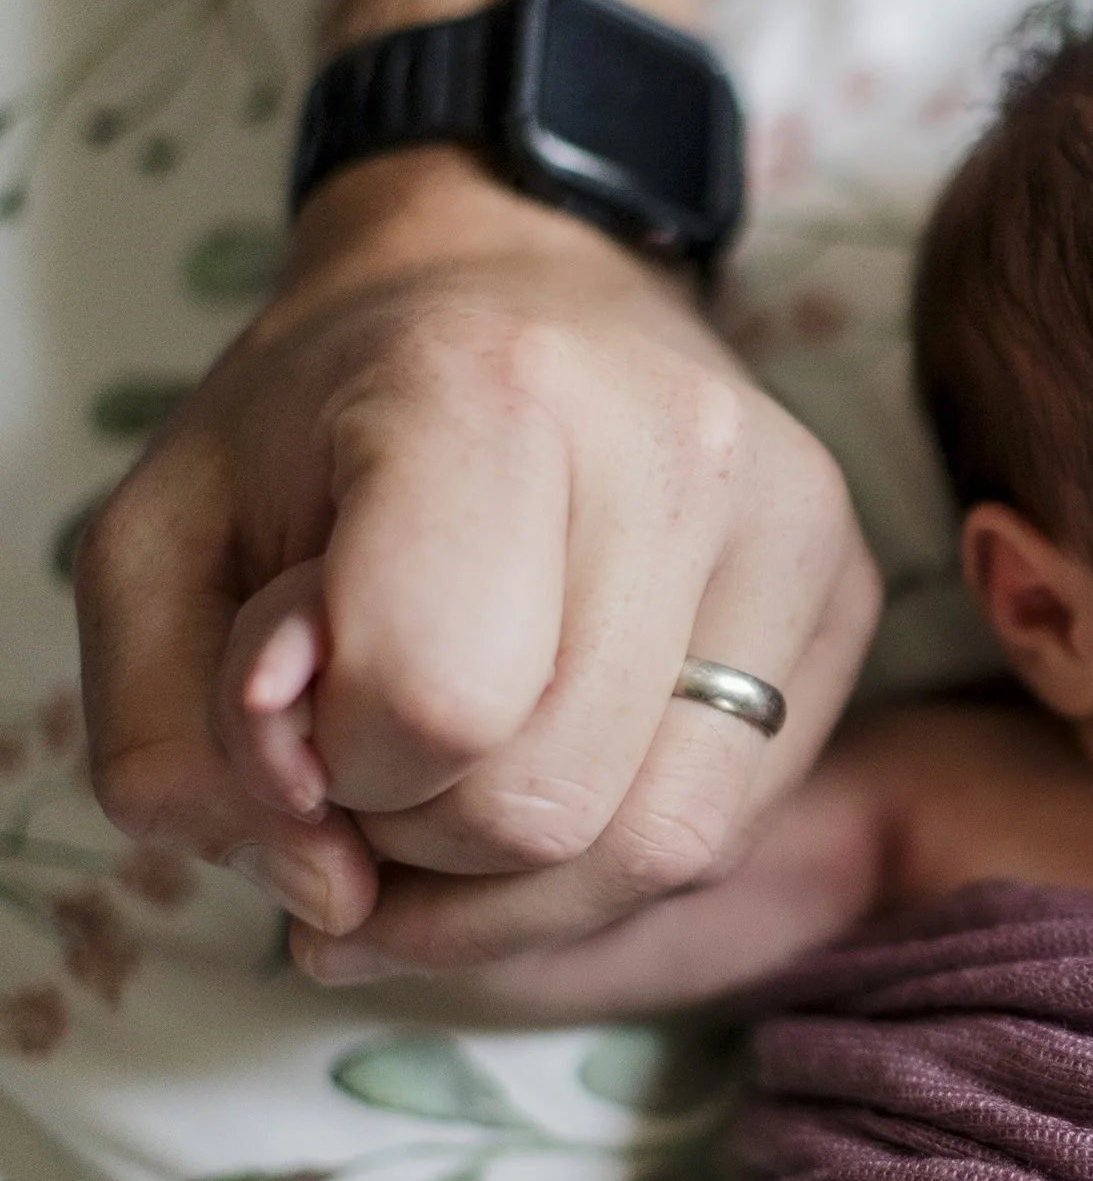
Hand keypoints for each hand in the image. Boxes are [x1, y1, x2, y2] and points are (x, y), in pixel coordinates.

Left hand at [75, 149, 880, 979]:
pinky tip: (557, 774)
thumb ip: (173, 746)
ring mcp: (793, 521)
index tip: (303, 705)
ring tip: (460, 788)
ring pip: (663, 848)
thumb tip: (333, 903)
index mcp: (486, 390)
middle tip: (374, 753)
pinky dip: (615, 854)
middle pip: (549, 810)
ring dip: (526, 881)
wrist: (517, 278)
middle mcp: (678, 447)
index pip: (435, 704)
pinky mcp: (850, 589)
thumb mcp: (154, 547)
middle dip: (422, 839)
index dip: (335, 768)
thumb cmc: (326, 416)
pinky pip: (732, 826)